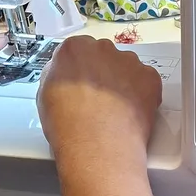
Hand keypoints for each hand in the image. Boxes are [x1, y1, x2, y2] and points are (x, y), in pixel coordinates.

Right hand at [36, 36, 161, 171]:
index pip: (78, 50)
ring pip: (127, 67)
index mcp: (74, 48)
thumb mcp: (45, 93)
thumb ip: (58, 73)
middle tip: (99, 99)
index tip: (83, 83)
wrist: (98, 146)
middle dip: (103, 73)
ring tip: (115, 109)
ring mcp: (129, 61)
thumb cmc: (68, 126)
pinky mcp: (150, 76)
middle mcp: (103, 48)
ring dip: (123, 82)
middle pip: (104, 56)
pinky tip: (130, 110)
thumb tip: (64, 73)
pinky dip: (142, 92)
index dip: (81, 70)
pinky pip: (146, 80)